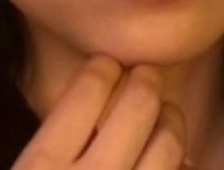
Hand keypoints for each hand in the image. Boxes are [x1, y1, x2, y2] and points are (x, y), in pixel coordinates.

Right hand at [11, 55, 190, 169]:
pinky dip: (182, 165)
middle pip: (139, 105)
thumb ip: (46, 149)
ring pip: (170, 142)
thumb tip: (82, 107)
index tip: (105, 64)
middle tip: (144, 78)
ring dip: (169, 122)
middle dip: (146, 82)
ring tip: (161, 119)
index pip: (87, 90)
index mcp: (41, 167)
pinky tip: (174, 165)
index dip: (101, 68)